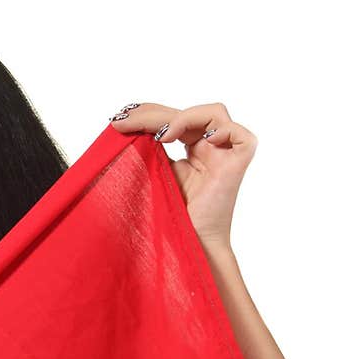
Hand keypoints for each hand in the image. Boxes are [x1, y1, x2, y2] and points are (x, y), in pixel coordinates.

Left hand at [109, 102, 256, 249]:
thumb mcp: (155, 175)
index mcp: (193, 150)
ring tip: (161, 136)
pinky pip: (240, 135)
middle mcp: (211, 149)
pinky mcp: (238, 166)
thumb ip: (149, 150)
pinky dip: (222, 130)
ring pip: (214, 113)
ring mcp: (226, 156)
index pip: (173, 119)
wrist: (188, 245)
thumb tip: (124, 125)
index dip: (148, 114)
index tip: (118, 121)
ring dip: (183, 118)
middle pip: (188, 114)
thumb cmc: (172, 218)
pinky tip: (201, 141)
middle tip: (123, 120)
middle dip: (153, 113)